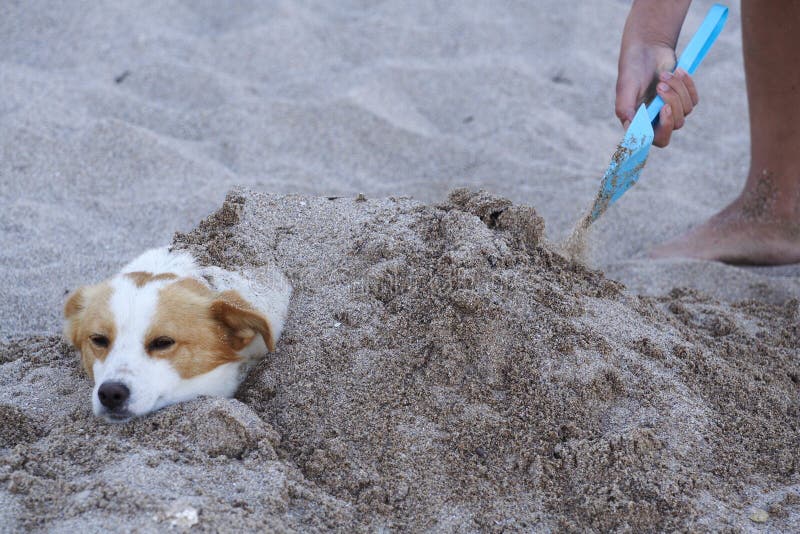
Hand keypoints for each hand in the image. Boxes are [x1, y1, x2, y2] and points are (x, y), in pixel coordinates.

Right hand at [616, 0, 696, 146]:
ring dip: (678, 90)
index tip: (664, 108)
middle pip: (675, 125)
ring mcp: (670, 110)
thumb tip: (629, 126)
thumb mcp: (625, 87)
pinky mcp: (683, 99)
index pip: (655, 139)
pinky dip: (687, 84)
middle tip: (660, 85)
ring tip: (665, 74)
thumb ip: (624, 108)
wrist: (647, 48)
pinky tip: (678, 71)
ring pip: (686, 111)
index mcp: (639, 121)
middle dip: (672, 103)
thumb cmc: (632, 68)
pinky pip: (693, 99)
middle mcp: (655, 119)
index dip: (663, 128)